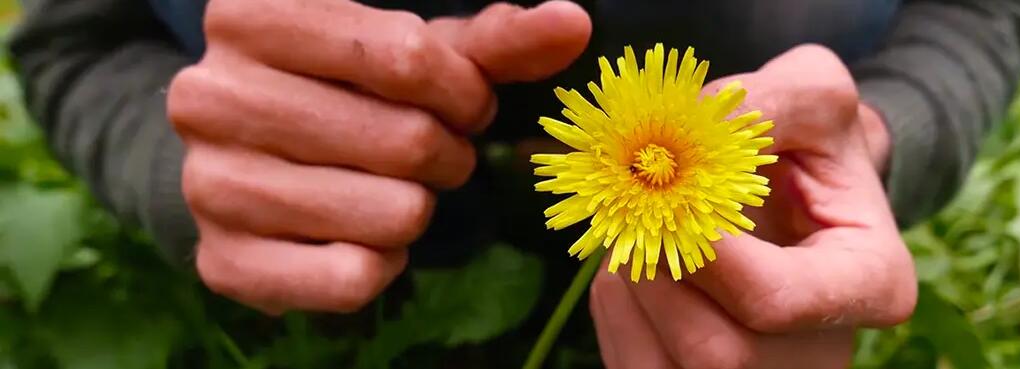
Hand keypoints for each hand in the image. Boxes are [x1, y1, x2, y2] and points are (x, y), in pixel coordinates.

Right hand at [167, 0, 590, 313]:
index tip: (464, 102)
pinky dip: (383, 263)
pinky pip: (351, 280)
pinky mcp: (223, 261)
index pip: (408, 59)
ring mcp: (209, 184)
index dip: (464, 92)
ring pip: (391, 214)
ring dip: (419, 208)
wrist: (250, 158)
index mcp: (250, 17)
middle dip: (447, 154)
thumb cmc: (346, 89)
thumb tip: (572, 23)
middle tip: (431, 151)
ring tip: (394, 188)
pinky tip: (363, 234)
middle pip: (405, 141)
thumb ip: (494, 40)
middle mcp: (208, 96)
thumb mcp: (413, 51)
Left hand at [589, 45, 915, 368]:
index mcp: (871, 285)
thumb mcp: (813, 94)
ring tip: (645, 226)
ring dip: (629, 285)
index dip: (707, 251)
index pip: (773, 300)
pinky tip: (638, 260)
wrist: (804, 189)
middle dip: (659, 272)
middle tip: (642, 206)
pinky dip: (617, 307)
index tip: (674, 191)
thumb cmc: (814, 143)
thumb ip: (767, 102)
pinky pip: (635, 365)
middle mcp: (821, 353)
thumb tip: (692, 125)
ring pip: (664, 366)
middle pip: (714, 352)